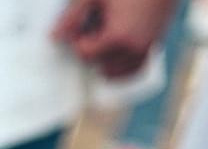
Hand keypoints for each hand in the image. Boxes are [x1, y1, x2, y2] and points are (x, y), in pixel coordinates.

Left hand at [53, 0, 178, 80]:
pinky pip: (132, 71)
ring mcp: (145, 50)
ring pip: (114, 72)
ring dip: (104, 60)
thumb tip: (53, 37)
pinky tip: (113, 51)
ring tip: (105, 35)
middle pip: (98, 64)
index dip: (78, 41)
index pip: (85, 54)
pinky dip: (120, 66)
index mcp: (118, 36)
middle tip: (95, 27)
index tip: (81, 26)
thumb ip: (72, 17)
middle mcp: (133, 48)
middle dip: (91, 51)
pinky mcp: (153, 47)